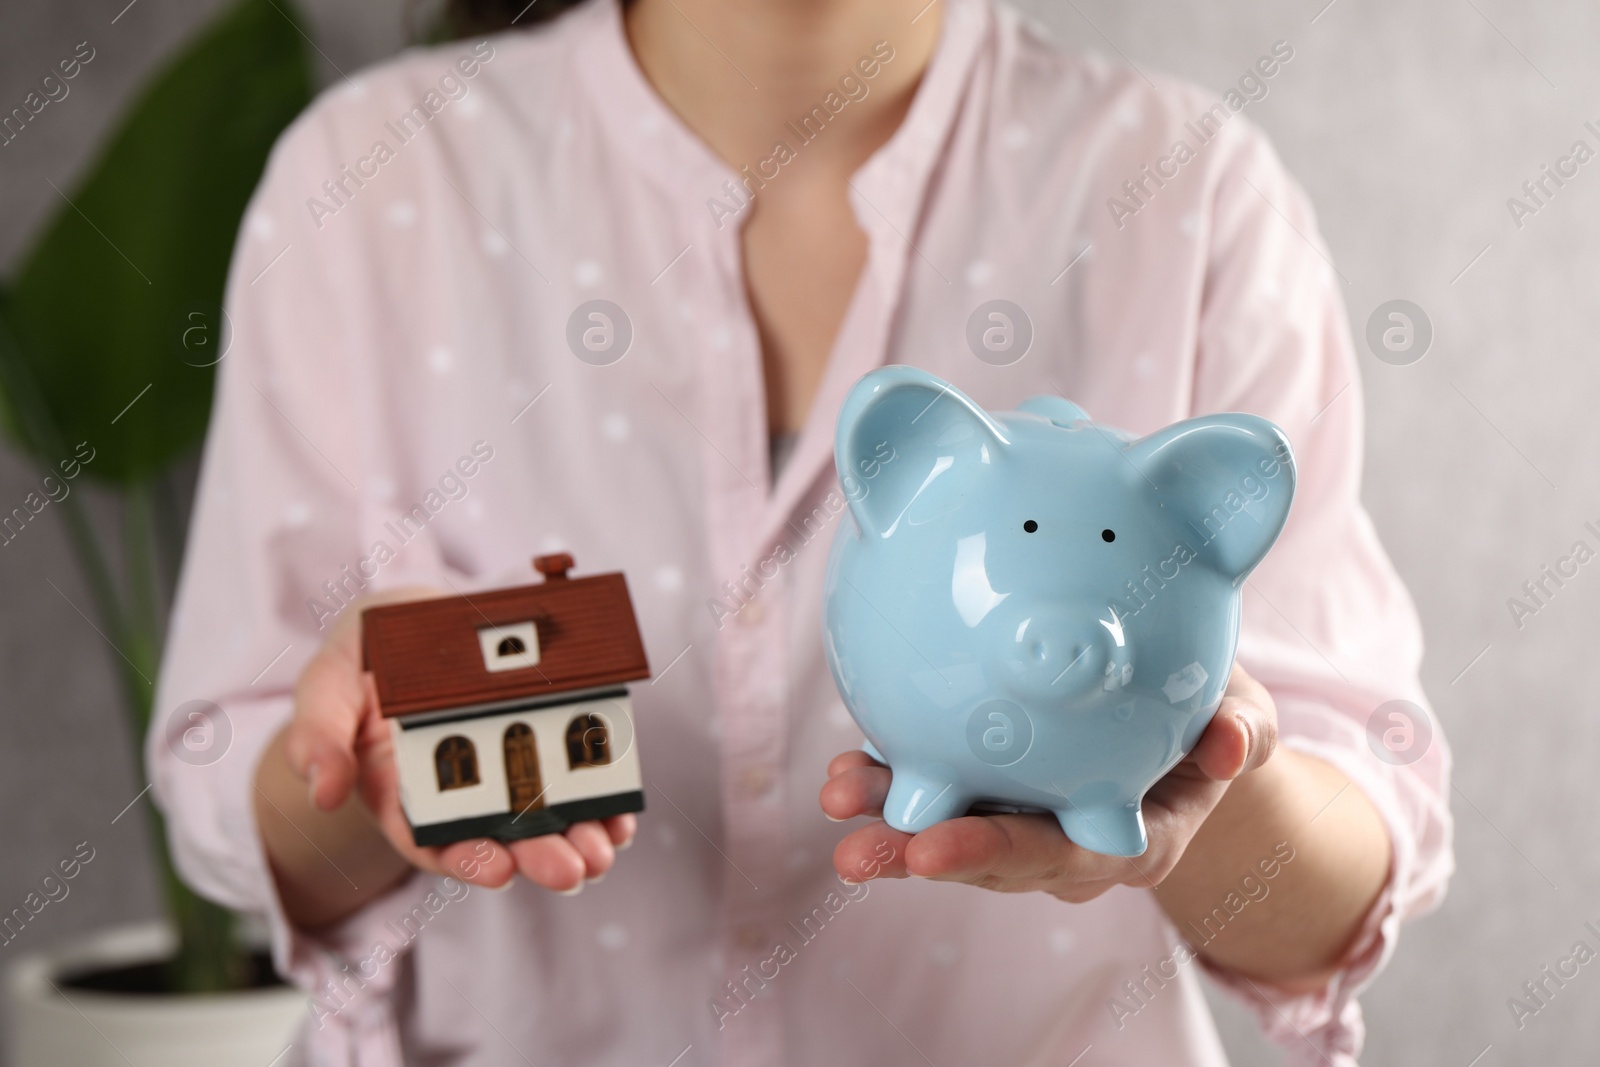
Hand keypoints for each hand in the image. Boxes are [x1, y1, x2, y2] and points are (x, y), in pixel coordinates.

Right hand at [272, 589, 634, 901]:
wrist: (407, 618)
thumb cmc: (361, 659)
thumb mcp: (326, 685)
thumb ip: (319, 737)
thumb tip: (322, 792)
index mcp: (399, 791)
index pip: (431, 840)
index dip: (465, 858)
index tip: (499, 870)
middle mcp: (454, 790)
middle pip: (498, 837)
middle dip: (538, 856)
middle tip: (575, 868)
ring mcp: (500, 765)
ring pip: (542, 814)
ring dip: (576, 835)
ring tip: (604, 847)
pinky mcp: (539, 734)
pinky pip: (573, 772)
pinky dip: (599, 796)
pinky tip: (621, 812)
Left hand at [818, 664, 1277, 901]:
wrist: (1189, 721)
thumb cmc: (1215, 716)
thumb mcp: (1246, 714)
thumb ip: (1241, 730)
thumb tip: (1229, 744)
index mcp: (1133, 838)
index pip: (1063, 855)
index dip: (999, 855)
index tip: (938, 850)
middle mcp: (1068, 843)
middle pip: (989, 859)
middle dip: (920, 857)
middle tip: (861, 849)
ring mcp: (1022, 820)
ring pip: (949, 832)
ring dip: (888, 824)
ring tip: (835, 801)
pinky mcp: (988, 791)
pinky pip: (936, 795)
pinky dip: (889, 787)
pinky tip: (843, 772)